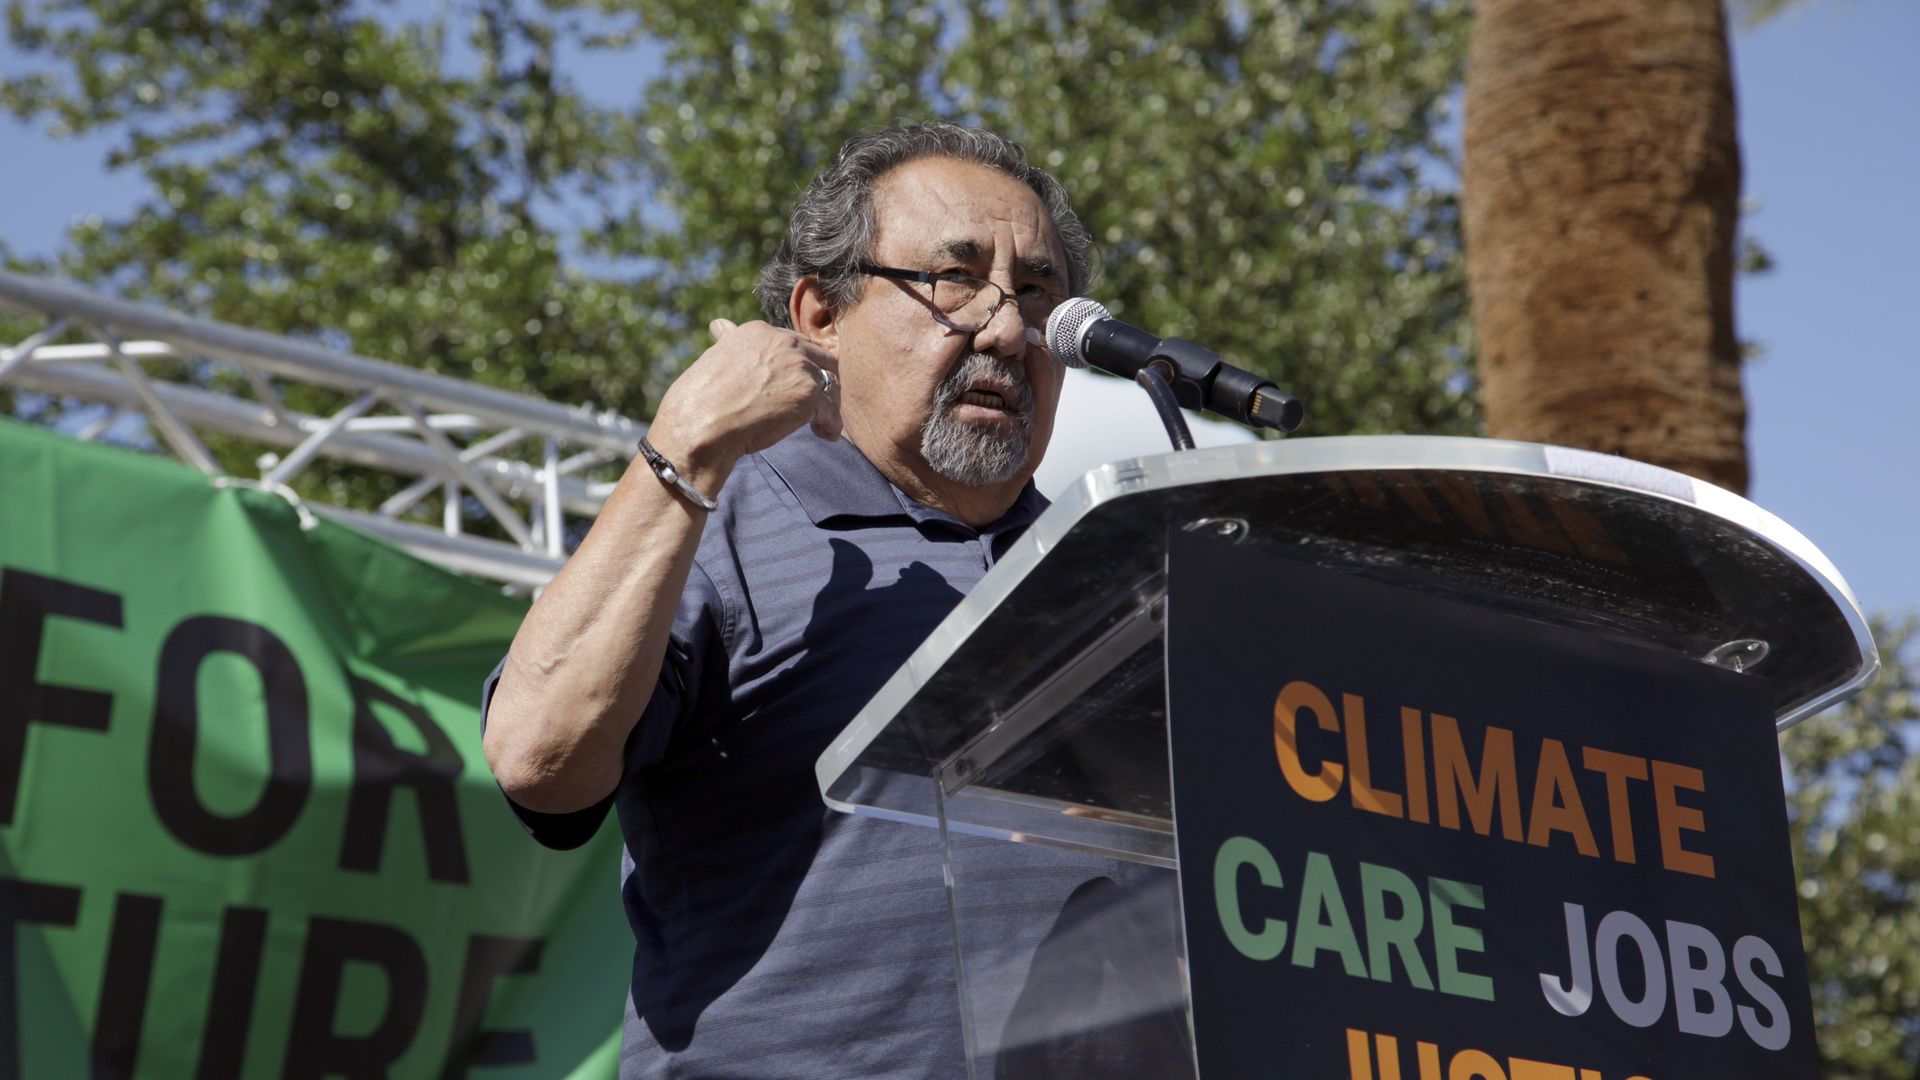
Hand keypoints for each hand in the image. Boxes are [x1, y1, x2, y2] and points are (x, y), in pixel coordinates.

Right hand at [647, 318, 842, 479]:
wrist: (700, 427)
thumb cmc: (700, 400)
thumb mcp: (714, 356)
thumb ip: (728, 341)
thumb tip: (720, 326)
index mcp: (759, 331)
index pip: (797, 344)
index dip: (800, 366)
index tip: (794, 385)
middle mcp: (783, 342)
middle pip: (822, 359)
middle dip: (821, 381)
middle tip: (815, 404)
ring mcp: (799, 367)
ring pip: (831, 384)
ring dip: (828, 404)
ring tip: (820, 423)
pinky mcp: (809, 395)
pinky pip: (832, 412)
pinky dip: (831, 426)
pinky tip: (825, 435)